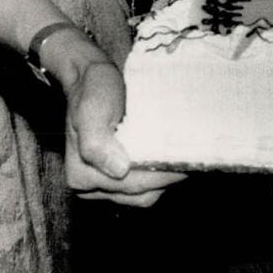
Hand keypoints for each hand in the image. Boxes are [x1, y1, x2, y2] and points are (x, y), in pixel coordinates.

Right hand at [63, 59, 185, 206]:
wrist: (91, 78)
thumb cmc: (93, 91)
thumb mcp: (91, 110)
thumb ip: (96, 143)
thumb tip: (120, 170)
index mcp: (81, 175)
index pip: (130, 185)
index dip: (161, 176)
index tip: (186, 161)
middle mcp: (90, 186)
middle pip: (139, 194)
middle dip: (165, 178)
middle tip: (191, 157)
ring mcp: (105, 184)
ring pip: (144, 194)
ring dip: (164, 178)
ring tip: (182, 156)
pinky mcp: (117, 177)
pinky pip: (143, 185)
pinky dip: (158, 174)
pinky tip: (170, 156)